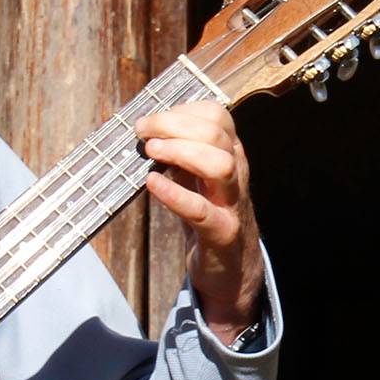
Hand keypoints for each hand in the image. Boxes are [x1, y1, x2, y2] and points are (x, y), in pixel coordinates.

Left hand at [136, 102, 265, 340]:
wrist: (233, 268)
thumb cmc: (209, 215)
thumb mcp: (196, 178)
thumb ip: (179, 155)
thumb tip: (145, 133)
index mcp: (231, 154)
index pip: (216, 115)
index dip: (182, 111)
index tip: (151, 120)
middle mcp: (236, 173)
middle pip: (217, 133)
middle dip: (175, 125)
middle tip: (143, 132)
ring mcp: (232, 203)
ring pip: (221, 165)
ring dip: (181, 152)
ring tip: (151, 153)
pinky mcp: (221, 233)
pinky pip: (201, 210)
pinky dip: (175, 194)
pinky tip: (153, 184)